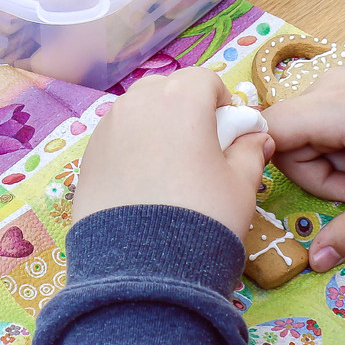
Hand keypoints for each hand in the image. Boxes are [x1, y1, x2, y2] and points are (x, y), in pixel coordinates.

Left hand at [72, 68, 270, 238]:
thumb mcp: (241, 185)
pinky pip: (115, 139)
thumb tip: (256, 137)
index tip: (227, 131)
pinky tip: (141, 186)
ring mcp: (106, 128)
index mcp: (180, 99)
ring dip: (154, 128)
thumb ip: (250, 151)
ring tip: (167, 169)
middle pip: (165, 89)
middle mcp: (138, 103)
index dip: (220, 101)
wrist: (143, 265)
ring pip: (136, 113)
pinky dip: (130, 150)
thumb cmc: (202, 216)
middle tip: (197, 148)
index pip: (204, 79)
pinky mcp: (87, 157)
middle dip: (183, 108)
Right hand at [265, 50, 344, 271]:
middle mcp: (331, 82)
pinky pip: (340, 111)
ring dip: (342, 156)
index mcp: (332, 106)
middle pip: (294, 137)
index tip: (305, 191)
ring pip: (319, 127)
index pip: (268, 130)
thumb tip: (315, 261)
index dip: (268, 164)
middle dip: (325, 172)